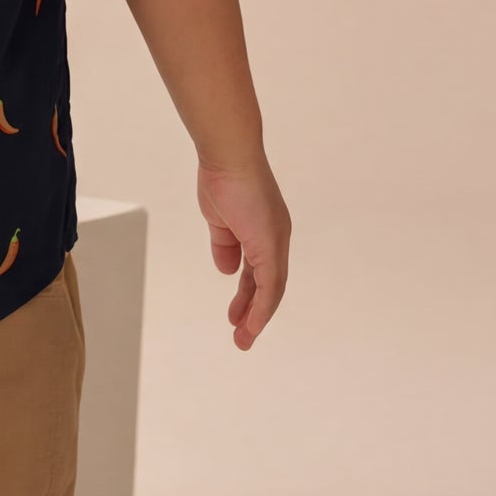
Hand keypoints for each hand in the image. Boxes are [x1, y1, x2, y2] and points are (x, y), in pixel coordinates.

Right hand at [197, 157, 290, 348]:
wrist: (228, 157)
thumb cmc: (223, 179)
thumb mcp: (220, 220)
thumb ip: (225, 245)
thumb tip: (227, 270)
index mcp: (264, 232)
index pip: (260, 272)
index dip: (249, 296)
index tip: (237, 315)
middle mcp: (275, 238)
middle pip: (268, 285)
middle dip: (254, 313)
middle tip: (242, 336)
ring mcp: (276, 242)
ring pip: (271, 290)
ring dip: (256, 317)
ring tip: (243, 339)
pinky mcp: (271, 244)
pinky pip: (269, 284)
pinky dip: (260, 307)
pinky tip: (250, 324)